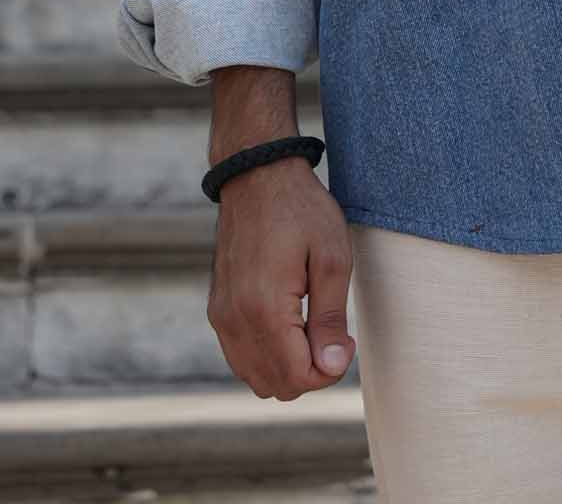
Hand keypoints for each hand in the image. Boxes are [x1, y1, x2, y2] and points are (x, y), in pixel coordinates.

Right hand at [206, 156, 357, 398]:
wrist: (257, 174)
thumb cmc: (301, 210)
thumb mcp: (332, 257)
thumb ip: (330, 318)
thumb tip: (331, 367)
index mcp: (264, 309)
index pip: (297, 379)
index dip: (329, 371)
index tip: (344, 339)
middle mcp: (234, 320)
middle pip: (276, 386)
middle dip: (310, 372)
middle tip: (331, 332)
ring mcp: (221, 316)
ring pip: (254, 377)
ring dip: (287, 366)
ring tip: (311, 326)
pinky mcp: (217, 308)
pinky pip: (239, 356)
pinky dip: (266, 354)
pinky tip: (288, 322)